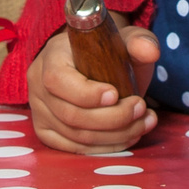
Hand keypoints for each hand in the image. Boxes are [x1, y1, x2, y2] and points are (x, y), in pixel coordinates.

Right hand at [25, 26, 160, 154]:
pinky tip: (129, 136)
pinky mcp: (47, 131)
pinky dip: (105, 147)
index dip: (87, 93)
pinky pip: (74, 148)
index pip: (58, 80)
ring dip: (116, 135)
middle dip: (112, 117)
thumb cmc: (108, 52)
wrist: (95, 65)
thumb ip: (139, 41)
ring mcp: (40, 111)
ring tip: (144, 122)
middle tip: (141, 109)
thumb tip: (150, 50)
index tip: (116, 94)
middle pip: (70, 114)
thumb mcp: (125, 40)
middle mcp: (38, 85)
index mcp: (52, 56)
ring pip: (76, 135)